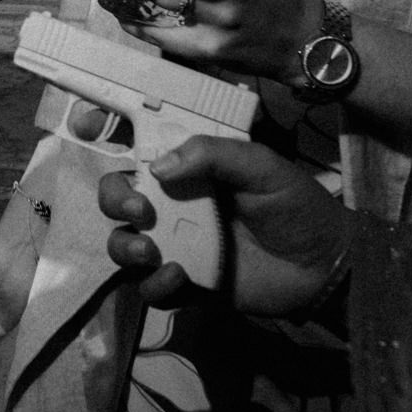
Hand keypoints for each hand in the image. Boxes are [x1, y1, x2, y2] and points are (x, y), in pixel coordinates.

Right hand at [100, 137, 352, 316]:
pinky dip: (153, 284)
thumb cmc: (296, 205)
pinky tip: (177, 278)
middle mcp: (173, 203)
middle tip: (139, 211)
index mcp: (188, 168)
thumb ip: (212, 154)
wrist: (325, 266)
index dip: (104, 131)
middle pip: (117, 194)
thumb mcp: (261, 165)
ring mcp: (175, 244)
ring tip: (150, 250)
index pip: (137, 145)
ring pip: (122, 242)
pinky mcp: (185, 283)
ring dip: (124, 244)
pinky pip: (149, 287)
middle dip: (114, 199)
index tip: (86, 125)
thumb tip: (157, 168)